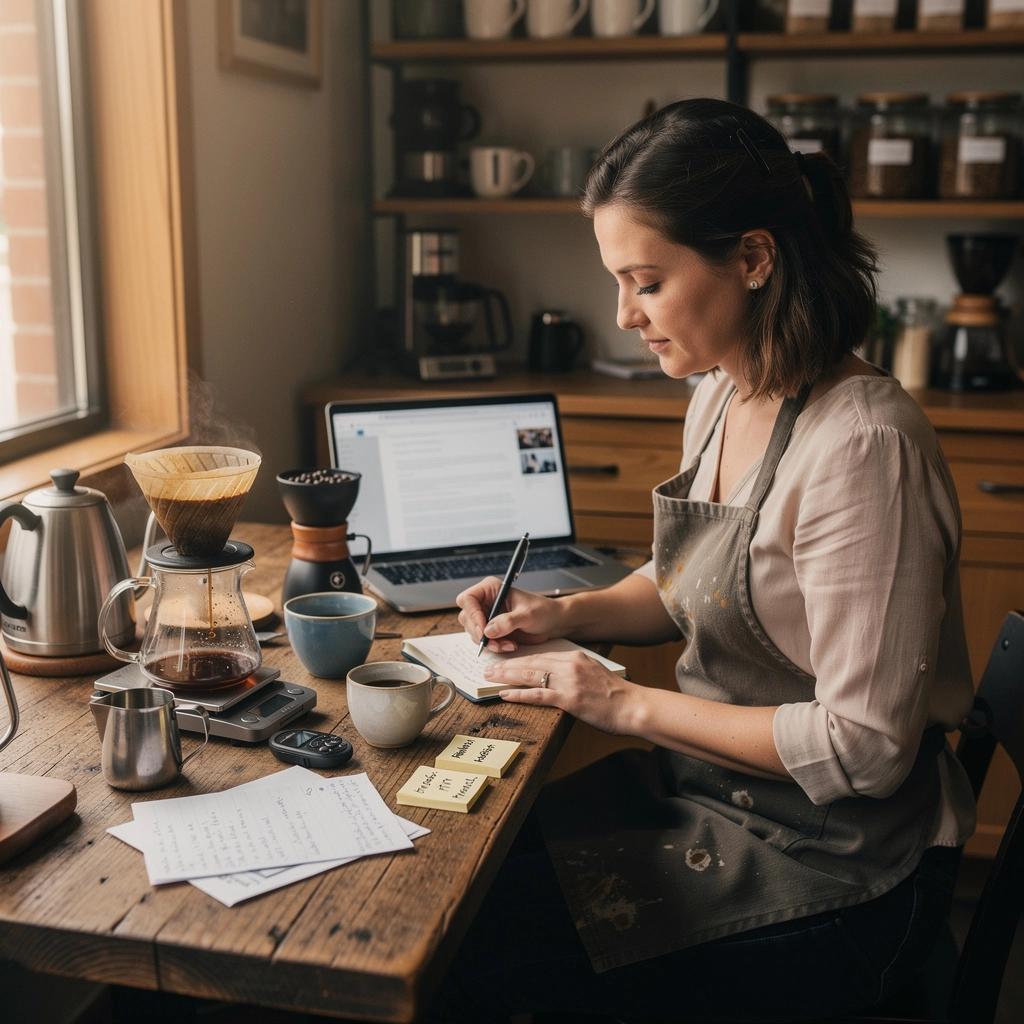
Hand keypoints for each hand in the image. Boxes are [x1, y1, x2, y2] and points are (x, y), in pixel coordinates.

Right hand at [455, 577, 566, 652]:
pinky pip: (483, 641)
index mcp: (491, 589)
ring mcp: (487, 616)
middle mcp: (486, 601)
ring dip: (488, 642)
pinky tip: (509, 645)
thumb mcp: (527, 615)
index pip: (468, 599)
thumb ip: (508, 621)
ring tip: (508, 644)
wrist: (553, 622)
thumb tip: (488, 630)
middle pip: (467, 618)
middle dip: (479, 633)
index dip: (473, 615)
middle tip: (494, 643)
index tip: (484, 630)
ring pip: (473, 632)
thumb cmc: (543, 610)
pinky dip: (494, 646)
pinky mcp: (492, 630)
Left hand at [483, 650, 639, 735]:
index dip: (520, 658)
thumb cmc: (616, 694)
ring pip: (530, 675)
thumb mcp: (594, 673)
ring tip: (490, 677)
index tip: (506, 660)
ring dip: (507, 676)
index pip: (541, 655)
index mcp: (576, 657)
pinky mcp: (569, 699)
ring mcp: (568, 681)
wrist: (633, 706)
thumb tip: (555, 675)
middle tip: (489, 667)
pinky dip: (518, 694)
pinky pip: (537, 694)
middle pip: (532, 662)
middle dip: (508, 664)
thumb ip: (575, 671)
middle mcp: (570, 665)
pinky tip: (505, 694)